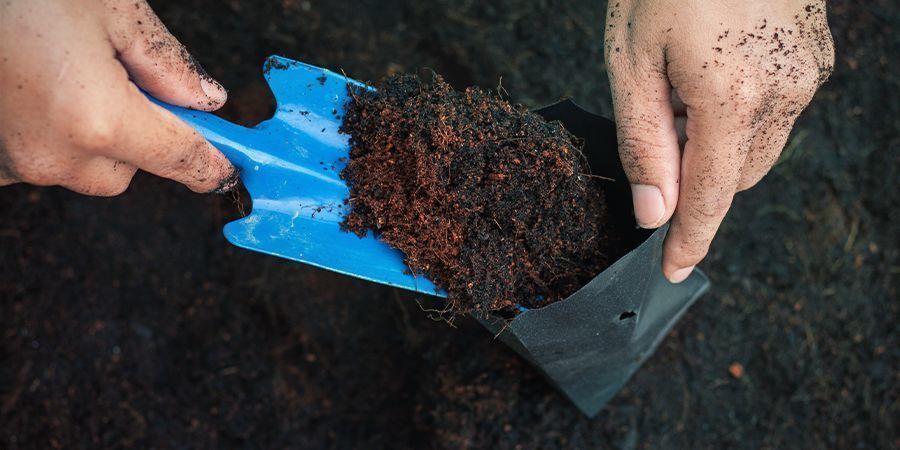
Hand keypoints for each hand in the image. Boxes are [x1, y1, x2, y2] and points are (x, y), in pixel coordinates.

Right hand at [0, 0, 236, 195]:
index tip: (229, 170)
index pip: (179, 158)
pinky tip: (35, 91)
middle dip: (139, 136)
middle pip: (127, 171)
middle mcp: (55, 155)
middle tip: (122, 80)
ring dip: (92, 135)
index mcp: (98, 119)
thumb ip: (167, 63)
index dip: (211, 163)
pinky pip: (40, 160)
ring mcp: (12, 162)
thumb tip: (205, 100)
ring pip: (83, 168)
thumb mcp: (112, 8)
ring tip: (65, 72)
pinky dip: (50, 135)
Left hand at [604, 0, 833, 281]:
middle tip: (660, 118)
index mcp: (732, 97)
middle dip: (694, 173)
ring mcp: (807, 73)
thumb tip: (655, 212)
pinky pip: (777, 113)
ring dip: (718, 142)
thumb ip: (644, 143)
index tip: (671, 270)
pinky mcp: (815, 56)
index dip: (689, 240)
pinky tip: (714, 68)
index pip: (709, 197)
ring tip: (685, 81)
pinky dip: (741, 114)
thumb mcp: (631, 59)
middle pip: (734, 177)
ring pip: (757, 148)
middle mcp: (784, 92)